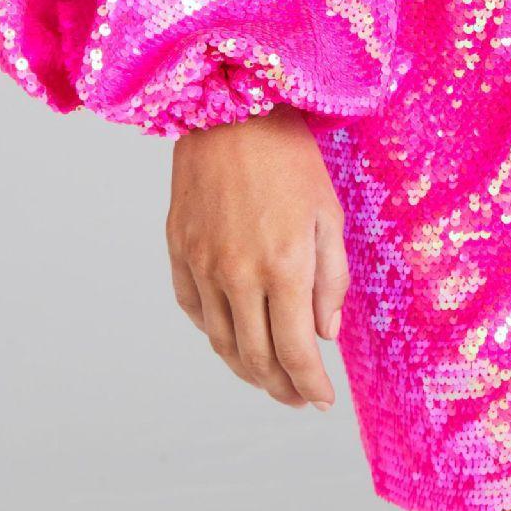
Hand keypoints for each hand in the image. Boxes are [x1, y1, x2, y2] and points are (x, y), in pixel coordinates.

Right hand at [166, 103, 346, 410]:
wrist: (230, 109)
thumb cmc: (289, 155)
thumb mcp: (330, 213)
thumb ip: (331, 279)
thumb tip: (325, 334)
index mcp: (284, 266)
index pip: (296, 352)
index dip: (311, 385)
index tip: (322, 401)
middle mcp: (238, 275)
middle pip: (256, 359)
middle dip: (282, 387)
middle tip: (300, 397)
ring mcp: (202, 265)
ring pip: (221, 342)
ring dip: (248, 370)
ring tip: (270, 378)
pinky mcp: (178, 250)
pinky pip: (194, 310)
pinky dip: (215, 333)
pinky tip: (234, 335)